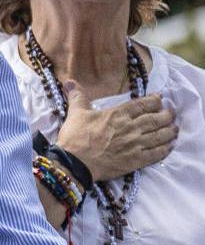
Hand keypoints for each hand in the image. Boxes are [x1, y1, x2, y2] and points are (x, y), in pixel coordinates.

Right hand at [55, 79, 178, 181]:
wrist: (75, 163)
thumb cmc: (76, 138)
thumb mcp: (76, 113)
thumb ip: (78, 96)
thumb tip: (69, 81)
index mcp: (118, 114)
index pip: (143, 104)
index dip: (154, 100)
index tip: (160, 98)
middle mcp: (131, 128)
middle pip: (157, 119)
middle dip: (167, 115)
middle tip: (171, 113)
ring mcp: (136, 145)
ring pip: (160, 136)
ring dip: (170, 131)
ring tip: (174, 128)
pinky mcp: (136, 160)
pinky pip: (156, 154)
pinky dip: (165, 149)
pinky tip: (169, 146)